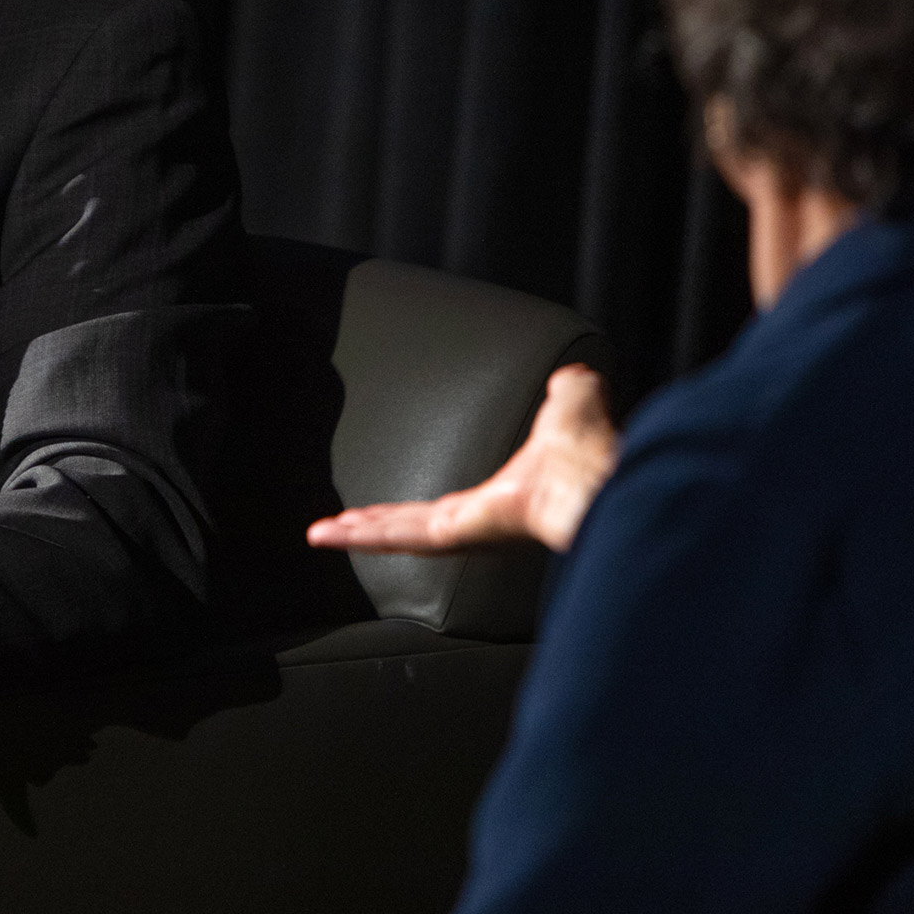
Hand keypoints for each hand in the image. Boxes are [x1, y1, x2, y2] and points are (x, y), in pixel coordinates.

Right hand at [308, 364, 617, 554]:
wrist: (592, 479)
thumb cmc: (588, 451)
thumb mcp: (570, 404)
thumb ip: (565, 392)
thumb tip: (573, 378)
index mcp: (496, 501)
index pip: (440, 510)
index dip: (411, 511)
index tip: (386, 512)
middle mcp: (475, 523)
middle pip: (408, 527)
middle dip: (370, 527)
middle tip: (336, 529)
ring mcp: (462, 531)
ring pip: (397, 533)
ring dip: (356, 533)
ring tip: (321, 534)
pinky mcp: (454, 533)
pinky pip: (402, 535)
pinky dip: (362, 534)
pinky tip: (333, 534)